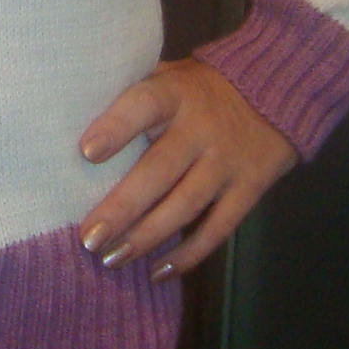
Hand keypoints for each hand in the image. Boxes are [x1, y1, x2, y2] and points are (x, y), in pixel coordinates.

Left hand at [76, 59, 297, 281]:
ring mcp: (228, 161)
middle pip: (160, 169)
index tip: (87, 152)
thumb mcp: (168, 76)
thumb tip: (71, 123)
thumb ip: (132, 97)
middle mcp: (202, 128)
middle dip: (123, 207)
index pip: (144, 105)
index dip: (116, 127)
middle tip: (88, 238)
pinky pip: (219, 228)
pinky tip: (157, 271)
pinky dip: (189, 254)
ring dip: (147, 237)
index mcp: (175, 93)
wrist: (276, 95)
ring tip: (112, 259)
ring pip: (185, 205)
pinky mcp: (250, 189)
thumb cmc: (198, 90)